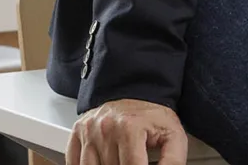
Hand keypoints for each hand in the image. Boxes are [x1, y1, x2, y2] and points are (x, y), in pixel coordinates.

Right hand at [67, 98, 188, 164]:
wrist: (134, 91)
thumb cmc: (152, 116)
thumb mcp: (173, 136)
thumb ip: (173, 161)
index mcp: (129, 128)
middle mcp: (105, 128)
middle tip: (133, 160)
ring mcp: (88, 130)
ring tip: (119, 160)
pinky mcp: (77, 132)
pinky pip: (74, 162)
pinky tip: (101, 161)